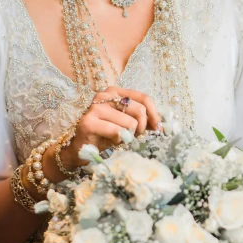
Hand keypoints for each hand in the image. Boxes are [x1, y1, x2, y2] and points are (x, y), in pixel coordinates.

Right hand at [44, 87, 161, 175]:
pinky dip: (118, 140)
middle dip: (141, 128)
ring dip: (129, 136)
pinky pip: (117, 132)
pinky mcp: (89, 122)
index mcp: (115, 92)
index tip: (159, 129)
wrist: (80, 149)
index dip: (155, 115)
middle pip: (139, 110)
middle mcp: (104, 95)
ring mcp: (95, 107)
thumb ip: (142, 120)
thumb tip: (162, 125)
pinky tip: (110, 142)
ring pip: (130, 122)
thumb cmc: (105, 136)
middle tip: (132, 137)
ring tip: (118, 139)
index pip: (144, 98)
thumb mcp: (126, 125)